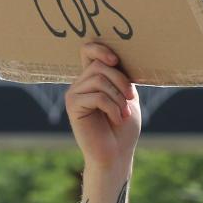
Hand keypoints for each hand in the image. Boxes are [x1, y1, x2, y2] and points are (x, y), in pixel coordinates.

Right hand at [65, 43, 140, 168]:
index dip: (100, 49)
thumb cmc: (124, 128)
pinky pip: (96, 96)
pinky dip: (113, 107)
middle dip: (121, 81)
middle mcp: (81, 83)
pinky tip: (117, 119)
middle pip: (100, 66)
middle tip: (130, 99)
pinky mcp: (73, 106)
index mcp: (94, 79)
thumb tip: (119, 58)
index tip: (116, 60)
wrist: (116, 154)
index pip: (88, 50)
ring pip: (99, 80)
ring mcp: (74, 94)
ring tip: (124, 113)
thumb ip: (122, 77)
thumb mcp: (128, 97)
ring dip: (118, 97)